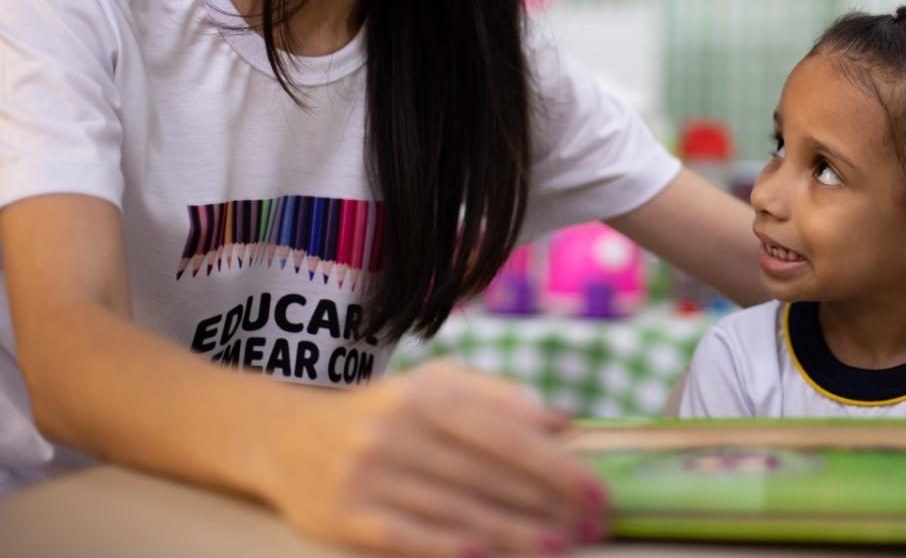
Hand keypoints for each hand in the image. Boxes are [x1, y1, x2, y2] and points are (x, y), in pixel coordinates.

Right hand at [259, 360, 606, 554]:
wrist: (287, 438)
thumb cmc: (384, 413)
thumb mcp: (435, 385)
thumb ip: (499, 397)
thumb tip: (561, 422)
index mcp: (428, 396)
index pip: (507, 434)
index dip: (557, 464)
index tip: (596, 490)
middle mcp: (399, 431)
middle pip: (488, 475)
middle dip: (547, 503)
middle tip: (591, 526)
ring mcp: (370, 474)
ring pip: (455, 508)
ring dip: (513, 532)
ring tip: (558, 546)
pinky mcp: (345, 515)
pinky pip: (405, 535)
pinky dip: (446, 546)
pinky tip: (485, 556)